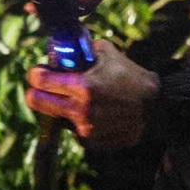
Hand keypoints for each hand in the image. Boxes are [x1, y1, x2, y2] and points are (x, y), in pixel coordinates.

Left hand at [24, 37, 157, 149]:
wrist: (155, 105)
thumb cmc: (131, 75)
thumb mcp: (107, 53)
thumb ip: (83, 50)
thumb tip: (64, 48)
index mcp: (83, 86)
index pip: (41, 82)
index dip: (35, 75)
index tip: (36, 72)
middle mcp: (81, 110)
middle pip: (38, 102)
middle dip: (35, 92)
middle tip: (38, 87)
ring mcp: (86, 129)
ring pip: (56, 117)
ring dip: (58, 107)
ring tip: (71, 98)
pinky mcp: (93, 142)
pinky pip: (74, 130)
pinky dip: (76, 121)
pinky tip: (88, 111)